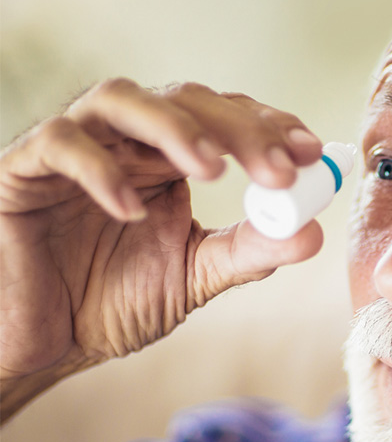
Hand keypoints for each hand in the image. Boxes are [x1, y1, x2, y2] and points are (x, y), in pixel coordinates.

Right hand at [0, 78, 324, 420]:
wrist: (41, 343)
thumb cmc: (110, 302)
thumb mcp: (193, 275)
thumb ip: (248, 252)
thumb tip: (313, 233)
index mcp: (169, 160)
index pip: (225, 118)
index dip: (269, 126)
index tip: (312, 151)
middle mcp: (126, 142)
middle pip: (186, 99)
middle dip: (239, 129)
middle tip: (280, 168)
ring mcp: (74, 148)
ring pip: (121, 98)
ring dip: (175, 128)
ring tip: (213, 170)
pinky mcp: (22, 170)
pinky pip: (58, 145)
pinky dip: (99, 169)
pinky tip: (133, 209)